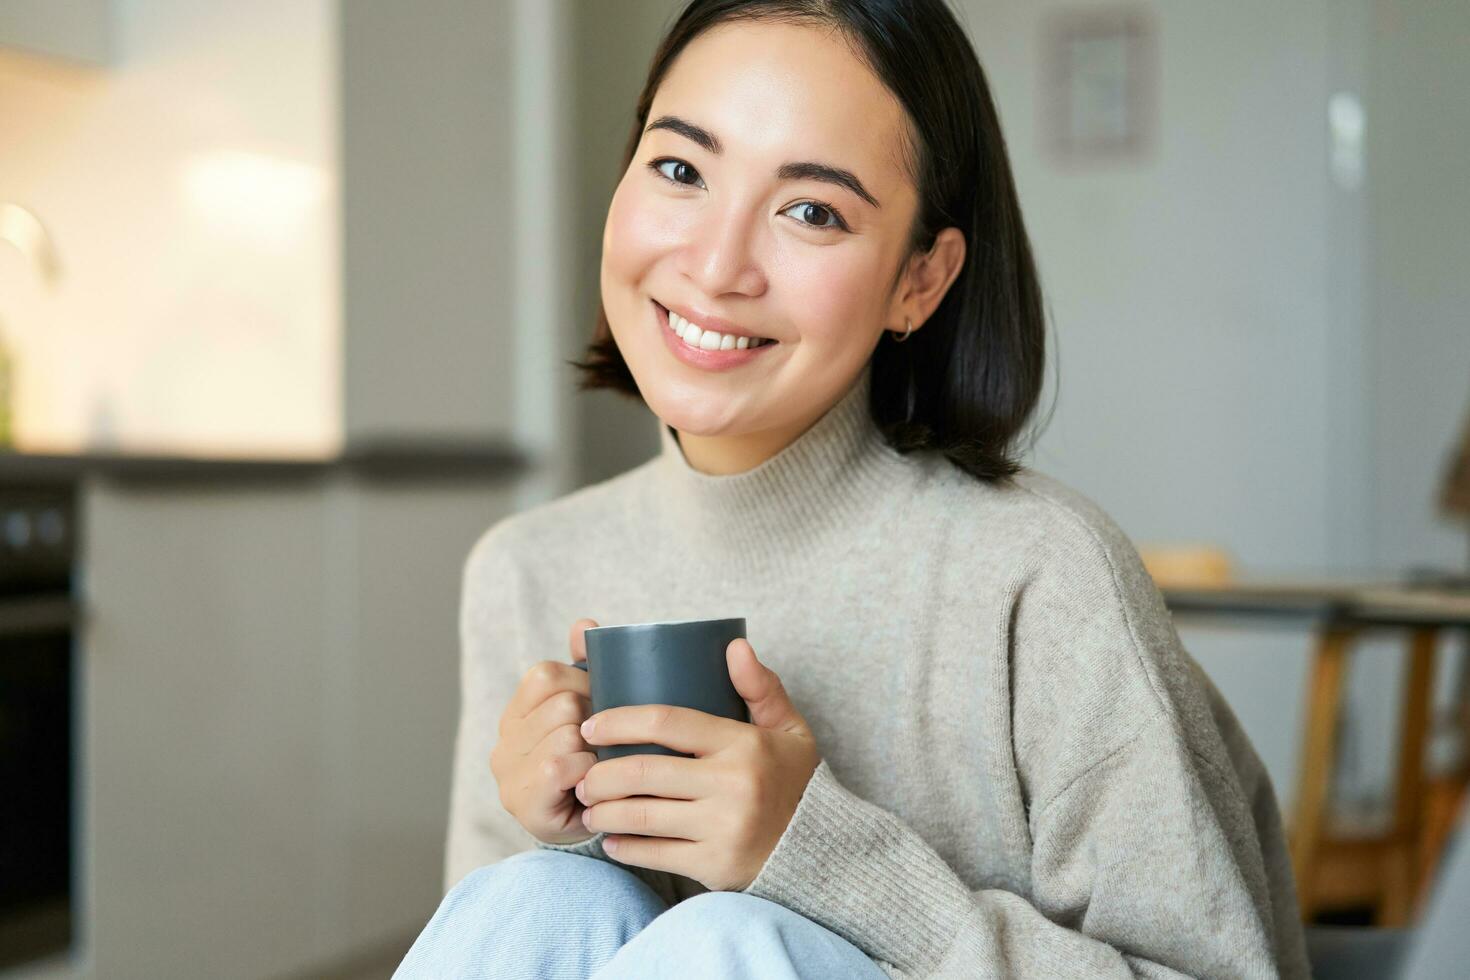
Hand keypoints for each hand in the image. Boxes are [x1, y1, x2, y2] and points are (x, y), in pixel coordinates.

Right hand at [490, 618, 600, 844]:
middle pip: (562, 704)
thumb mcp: (588, 711)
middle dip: (595, 721)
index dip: (583, 685)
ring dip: (595, 751)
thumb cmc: (591, 763)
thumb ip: (583, 665)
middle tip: (604, 745)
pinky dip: (586, 773)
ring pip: (565, 734)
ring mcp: (509, 773)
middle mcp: (504, 741)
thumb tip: (584, 625)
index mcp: (516, 713)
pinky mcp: (523, 802)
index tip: (598, 708)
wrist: (590, 826)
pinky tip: (592, 785)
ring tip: (599, 767)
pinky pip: (561, 767)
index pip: (546, 674)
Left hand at [575, 636, 819, 891]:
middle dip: (600, 773)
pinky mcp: (715, 865)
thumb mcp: (789, 730)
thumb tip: (733, 645)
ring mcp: (722, 827)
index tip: (592, 724)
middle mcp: (732, 784)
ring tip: (590, 803)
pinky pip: (654, 854)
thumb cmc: (794, 781)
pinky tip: (610, 838)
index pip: (667, 722)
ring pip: (641, 814)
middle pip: (643, 771)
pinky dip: (624, 846)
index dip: (620, 721)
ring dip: (604, 809)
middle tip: (582, 772)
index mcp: (744, 744)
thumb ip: (761, 687)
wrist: (820, 850)